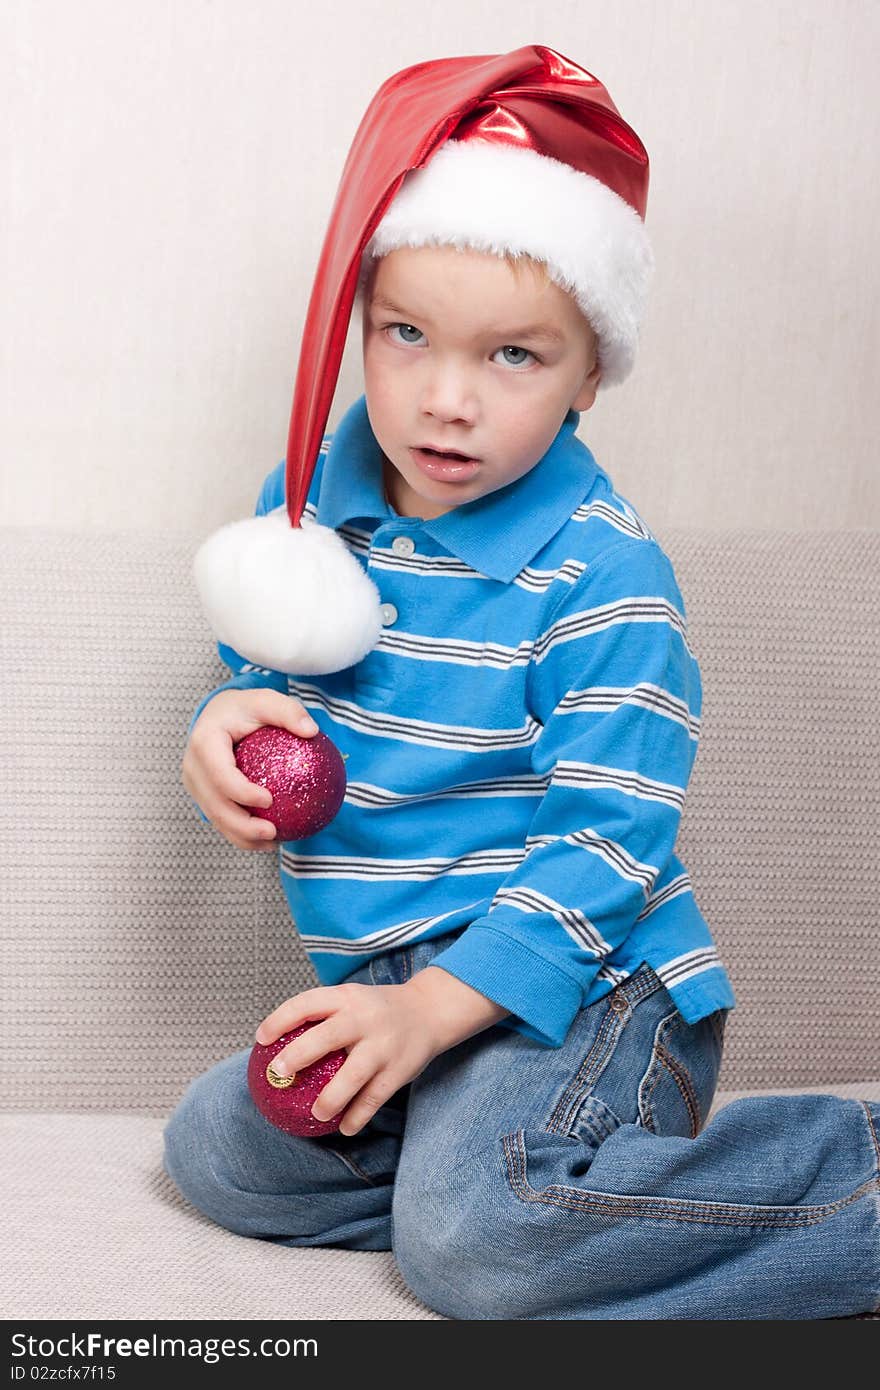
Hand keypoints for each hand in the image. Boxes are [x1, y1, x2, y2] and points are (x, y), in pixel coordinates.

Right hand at [182, 688, 317, 850]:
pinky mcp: (203, 796)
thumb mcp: (267, 701)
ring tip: (274, 842)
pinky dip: (242, 835)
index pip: (221, 775)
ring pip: (216, 818)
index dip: (242, 792)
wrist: (219, 714)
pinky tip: (270, 841)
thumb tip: (311, 731)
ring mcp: (195, 785)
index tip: (270, 799)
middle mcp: (193, 767)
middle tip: (272, 832)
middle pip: (215, 805)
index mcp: (204, 743)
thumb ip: (288, 712)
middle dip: (242, 826)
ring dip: (242, 837)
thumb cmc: (246, 708)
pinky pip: (221, 820)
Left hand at [255, 979, 446, 1136]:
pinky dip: (358, 1116)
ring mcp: (383, 1045)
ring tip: (316, 1114)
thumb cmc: (378, 1010)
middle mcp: (365, 1018)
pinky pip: (374, 1098)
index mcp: (347, 998)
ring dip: (331, 1098)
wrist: (430, 1011)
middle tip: (280, 1073)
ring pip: (353, 1074)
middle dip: (300, 1055)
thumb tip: (278, 1046)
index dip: (281, 1019)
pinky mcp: (399, 1070)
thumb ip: (324, 1017)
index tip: (261, 1038)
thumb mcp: (352, 1000)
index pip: (308, 1003)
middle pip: (328, 1036)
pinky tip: (344, 1127)